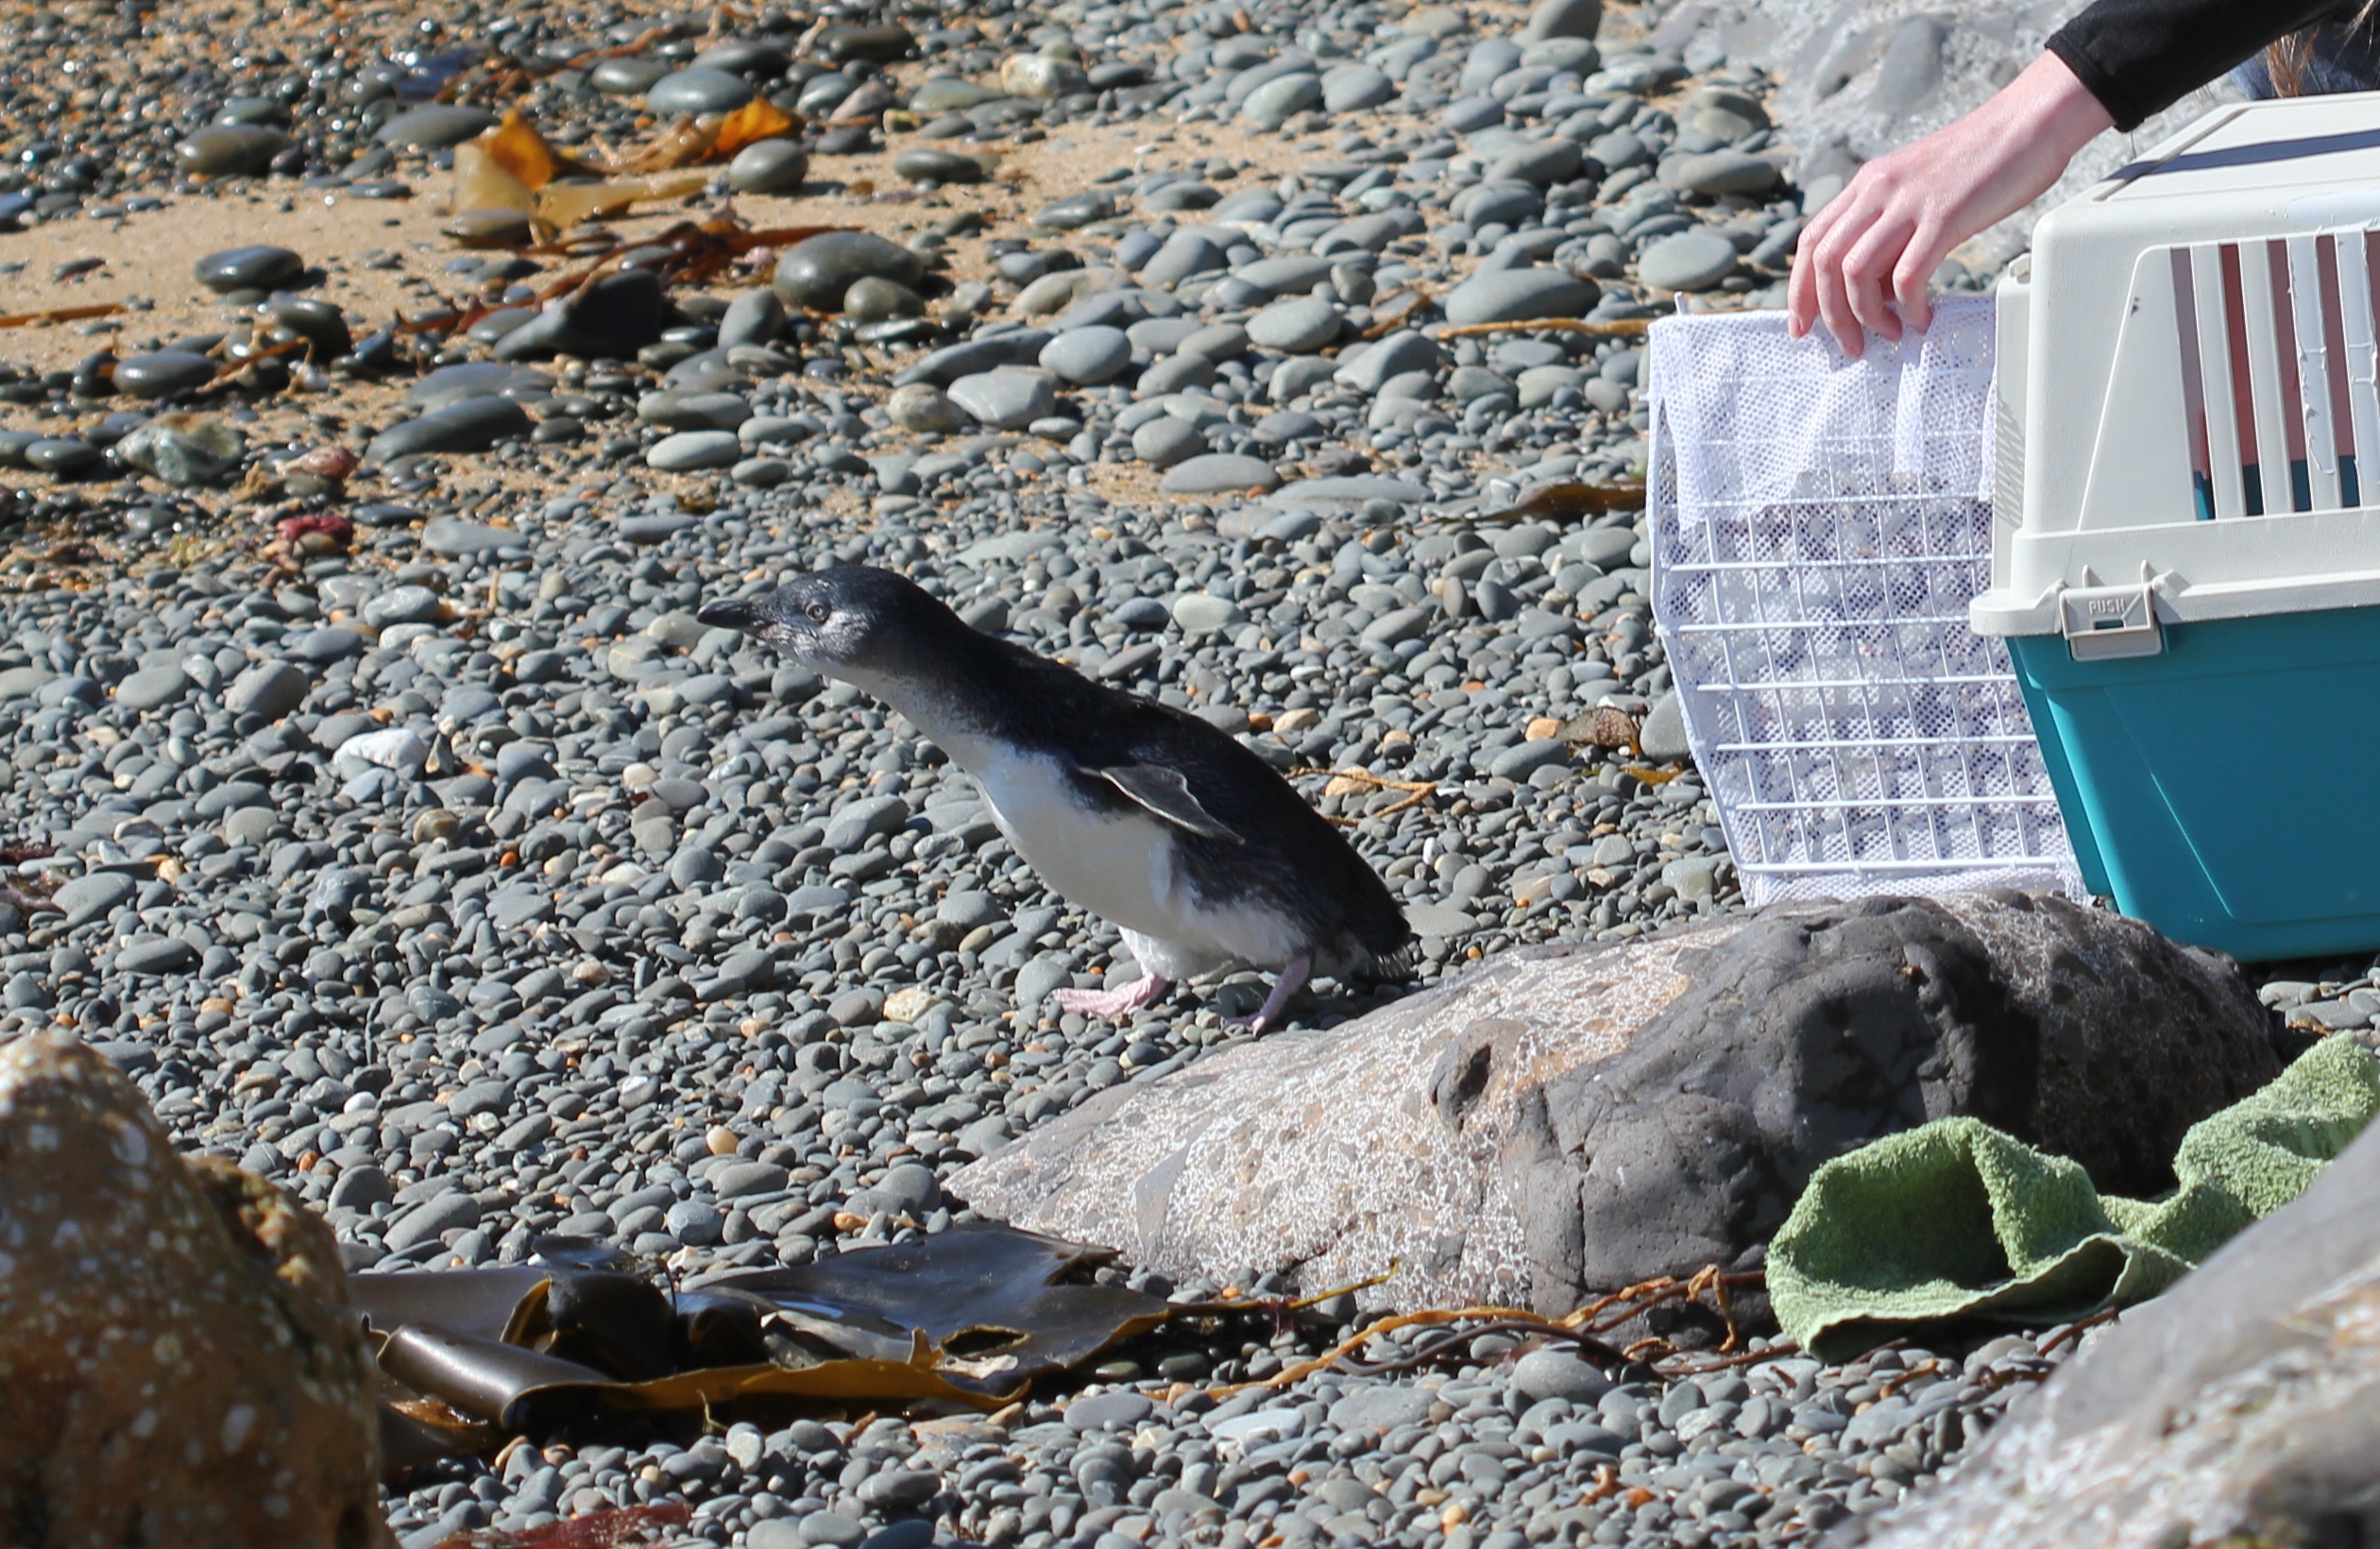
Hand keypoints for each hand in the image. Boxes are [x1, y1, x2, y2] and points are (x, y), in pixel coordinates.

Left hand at [1787, 52, 2114, 357]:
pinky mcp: (1944, 215)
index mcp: (1867, 182)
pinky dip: (1911, 306)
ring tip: (1890, 333)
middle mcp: (1878, 189)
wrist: (2029, 120)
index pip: (1812, 240)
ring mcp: (1909, 201)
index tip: (1803, 324)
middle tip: (1849, 345)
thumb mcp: (1917, 190)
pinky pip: (1909, 275)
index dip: (1800, 288)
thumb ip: (1890, 230)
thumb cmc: (1982, 160)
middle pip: (1825, 262)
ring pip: (1856, 273)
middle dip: (1829, 315)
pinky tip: (1922, 317)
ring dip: (1867, 316)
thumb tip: (1877, 288)